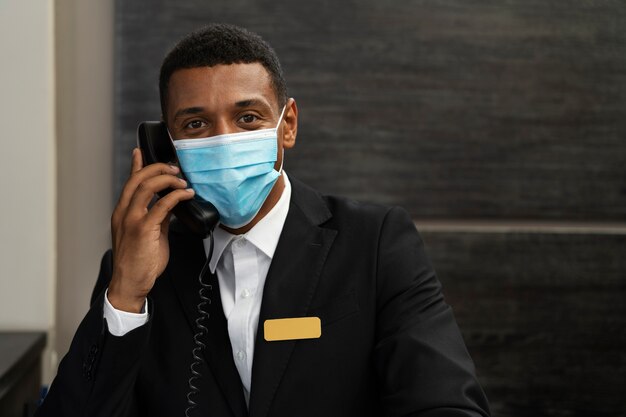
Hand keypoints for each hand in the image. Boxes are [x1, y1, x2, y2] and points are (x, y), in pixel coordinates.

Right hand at [108, 148, 194, 312]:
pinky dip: (176, 196)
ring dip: (168, 179)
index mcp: (122, 212)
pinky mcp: (144, 229)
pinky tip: (186, 195)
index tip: (140, 152)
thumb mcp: (148, 234)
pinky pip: (162, 205)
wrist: (130, 283)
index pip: (129, 182)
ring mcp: (132, 220)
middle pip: (138, 179)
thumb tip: (170, 204)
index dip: (135, 165)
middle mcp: (124, 212)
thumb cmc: (138, 262)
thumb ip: (157, 217)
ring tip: (182, 181)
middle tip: (175, 169)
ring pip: (147, 186)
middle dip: (158, 168)